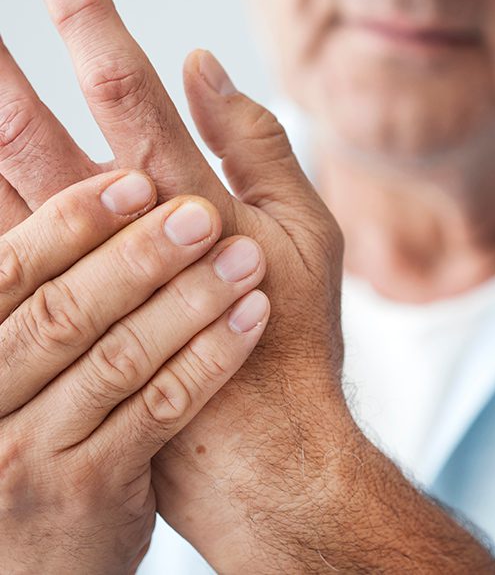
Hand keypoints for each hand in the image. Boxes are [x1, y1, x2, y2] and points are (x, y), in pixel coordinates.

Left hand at [0, 0, 494, 571]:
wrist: (265, 453)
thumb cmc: (293, 334)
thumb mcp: (308, 230)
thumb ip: (256, 143)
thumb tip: (204, 66)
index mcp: (190, 199)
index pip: (127, 90)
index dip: (92, 23)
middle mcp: (126, 239)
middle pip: (37, 137)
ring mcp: (88, 290)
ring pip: (5, 200)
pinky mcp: (72, 334)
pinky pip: (3, 271)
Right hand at [0, 169, 268, 573]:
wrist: (32, 549)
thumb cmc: (33, 419)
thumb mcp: (11, 352)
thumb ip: (34, 284)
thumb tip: (44, 176)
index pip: (12, 270)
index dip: (70, 221)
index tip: (134, 179)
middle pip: (63, 312)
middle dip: (137, 256)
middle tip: (202, 213)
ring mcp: (34, 449)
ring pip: (117, 359)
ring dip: (188, 301)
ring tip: (245, 259)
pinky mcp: (90, 488)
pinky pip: (157, 410)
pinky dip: (208, 359)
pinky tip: (249, 317)